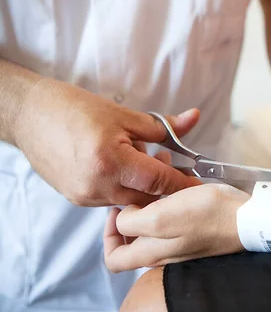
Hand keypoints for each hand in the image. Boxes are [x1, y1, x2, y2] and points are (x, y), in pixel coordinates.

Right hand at [16, 78, 199, 205]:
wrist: (30, 115)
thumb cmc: (74, 109)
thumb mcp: (123, 114)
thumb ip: (162, 126)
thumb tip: (194, 119)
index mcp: (110, 162)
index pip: (158, 181)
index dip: (182, 183)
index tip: (199, 183)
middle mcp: (97, 186)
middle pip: (146, 198)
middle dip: (163, 186)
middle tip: (172, 164)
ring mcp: (85, 196)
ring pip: (129, 202)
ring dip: (141, 187)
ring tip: (140, 160)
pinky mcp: (77, 199)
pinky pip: (111, 200)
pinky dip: (122, 188)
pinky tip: (120, 168)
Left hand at [104, 184, 248, 270]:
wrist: (251, 219)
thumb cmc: (206, 217)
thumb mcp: (160, 218)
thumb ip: (132, 222)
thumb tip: (124, 219)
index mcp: (150, 254)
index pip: (113, 259)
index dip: (108, 234)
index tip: (117, 209)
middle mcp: (163, 253)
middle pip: (132, 237)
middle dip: (132, 206)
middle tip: (139, 185)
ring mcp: (181, 243)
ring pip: (154, 222)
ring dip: (152, 195)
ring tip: (161, 170)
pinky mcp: (197, 230)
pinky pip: (175, 215)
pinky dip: (172, 196)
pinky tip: (181, 178)